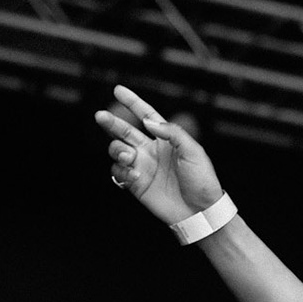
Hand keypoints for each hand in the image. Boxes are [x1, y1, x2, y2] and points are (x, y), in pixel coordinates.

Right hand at [94, 85, 223, 224]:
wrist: (200, 211)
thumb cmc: (202, 180)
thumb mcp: (194, 152)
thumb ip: (172, 133)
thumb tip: (148, 121)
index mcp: (166, 140)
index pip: (146, 116)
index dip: (133, 103)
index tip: (118, 90)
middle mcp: (151, 151)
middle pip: (125, 131)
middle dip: (111, 122)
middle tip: (100, 115)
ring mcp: (142, 167)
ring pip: (117, 150)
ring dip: (117, 150)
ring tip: (129, 157)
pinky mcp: (136, 184)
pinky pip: (118, 172)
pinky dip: (121, 171)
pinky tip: (135, 176)